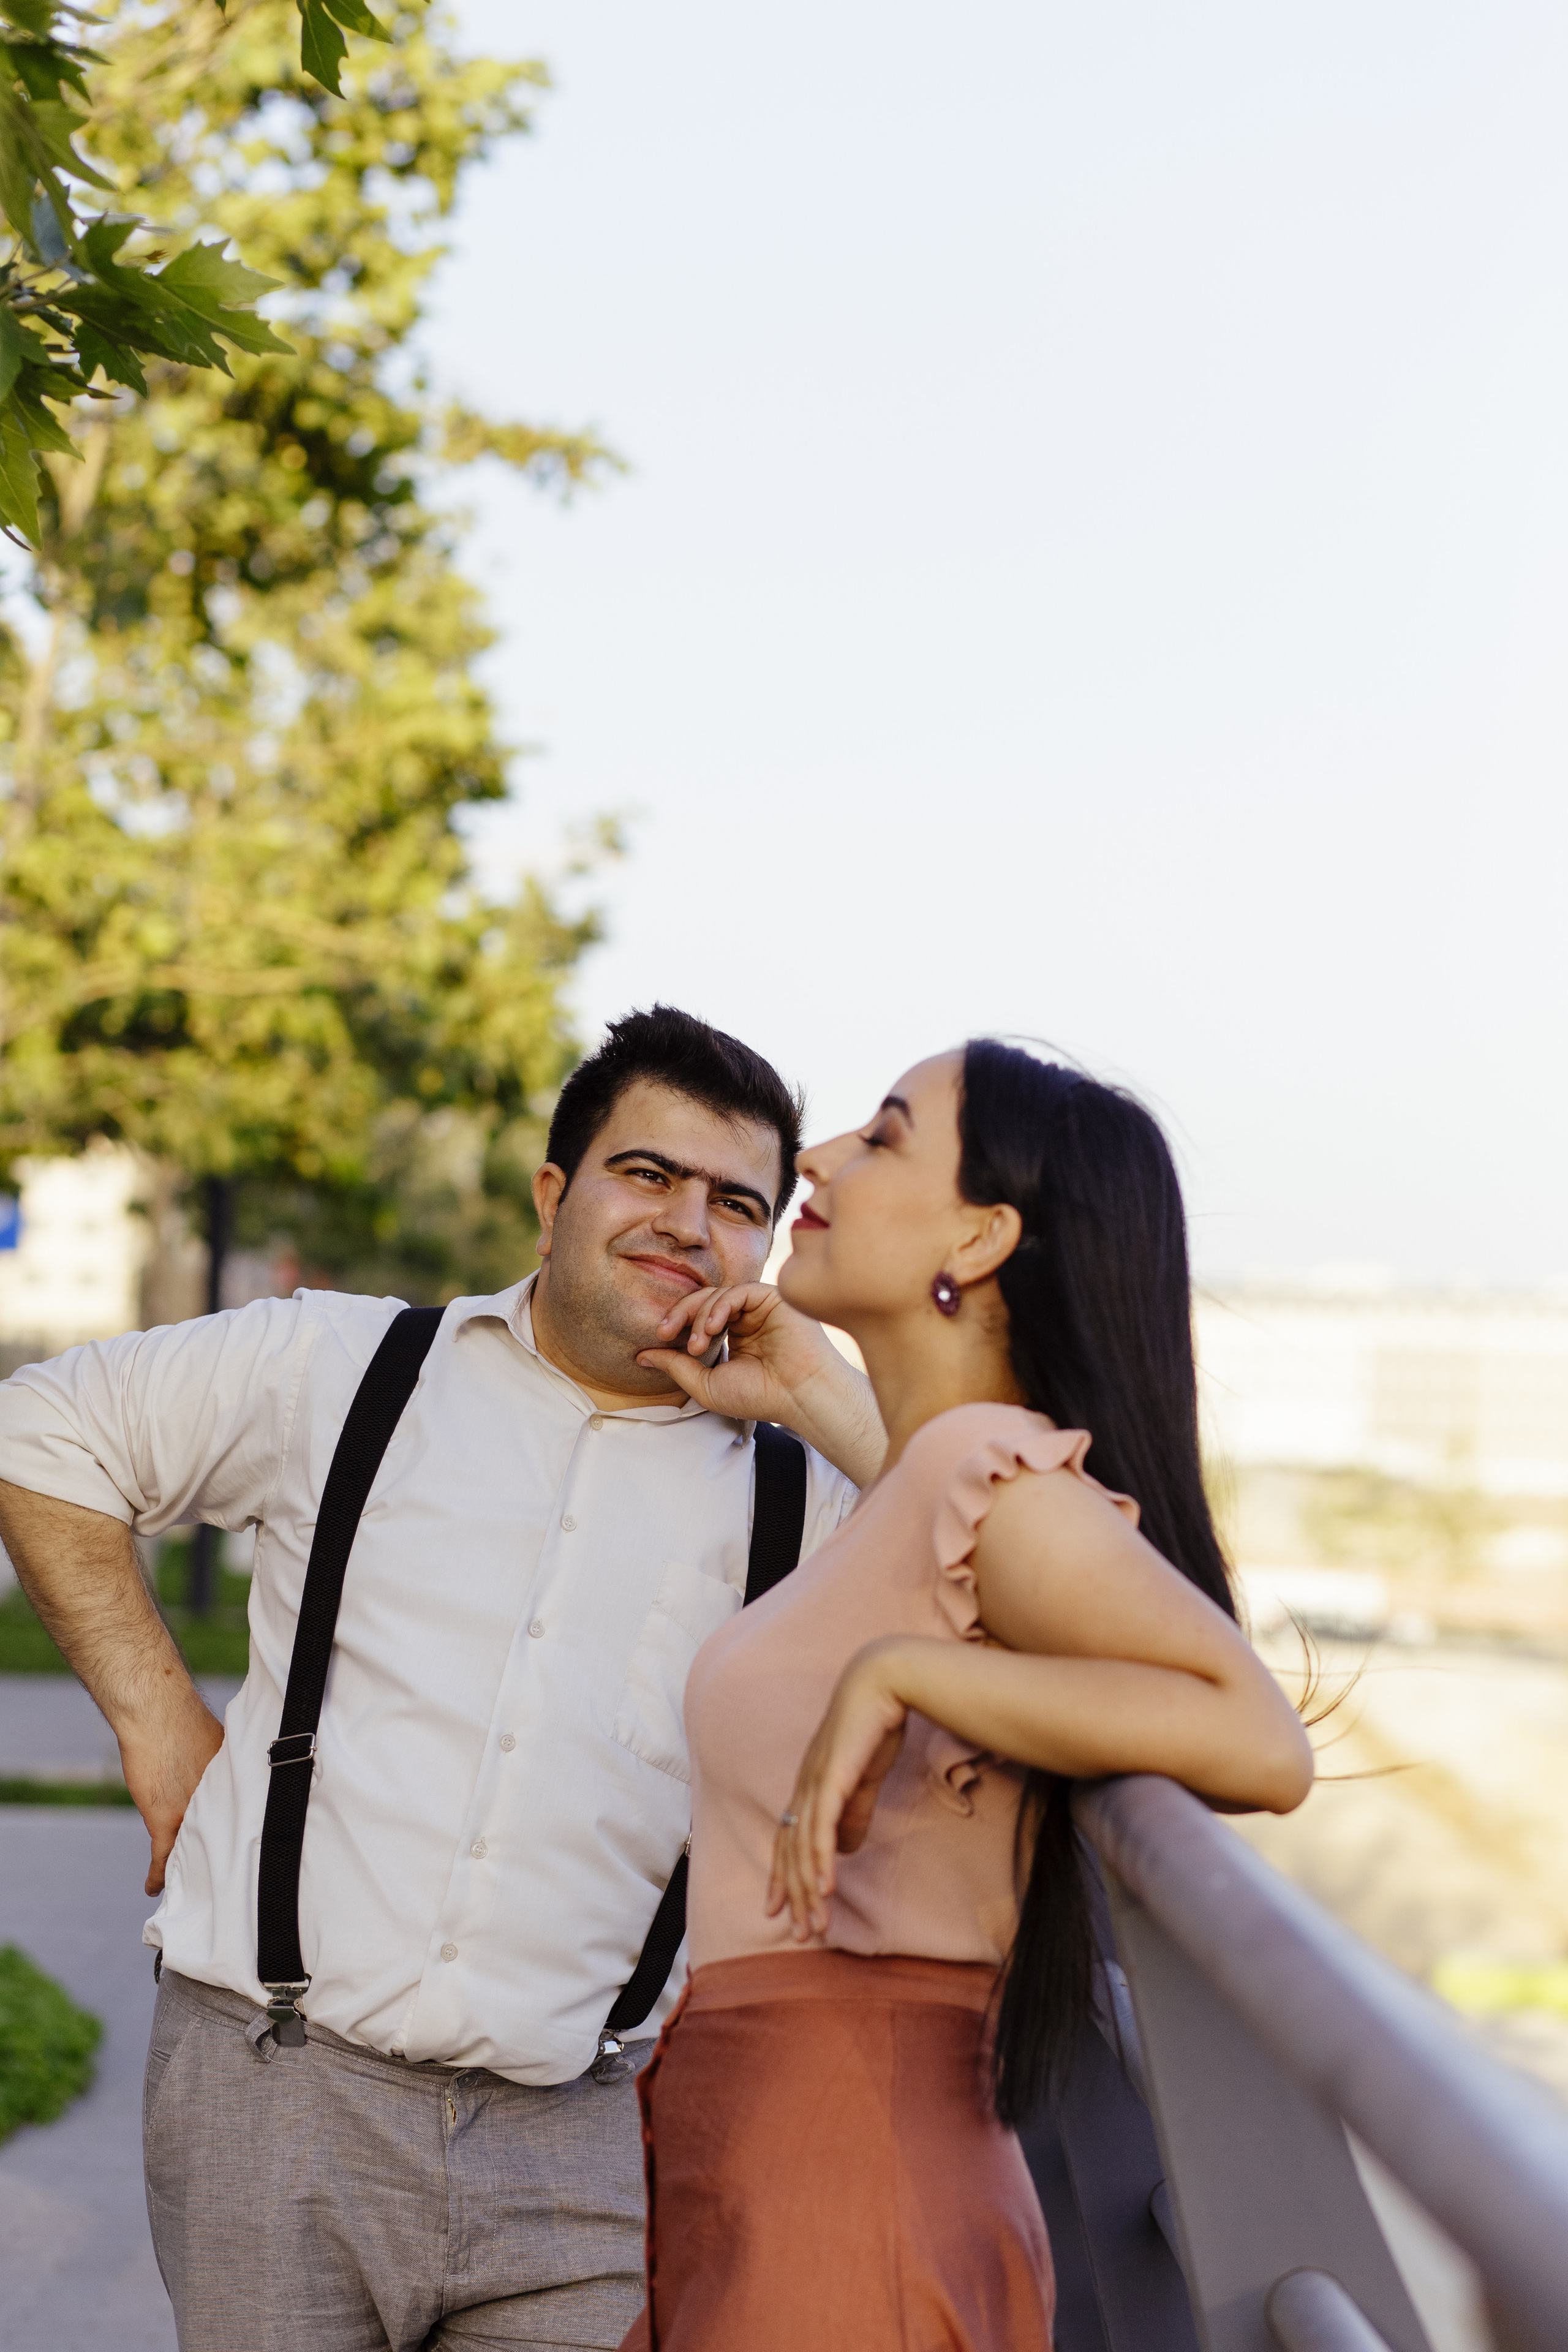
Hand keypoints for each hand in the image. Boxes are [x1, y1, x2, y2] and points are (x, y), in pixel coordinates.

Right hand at [118, 1690, 225, 1895]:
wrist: (156, 1711)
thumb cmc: (182, 1719)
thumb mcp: (218, 1744)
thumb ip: (223, 1768)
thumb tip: (228, 1775)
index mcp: (233, 1784)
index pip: (245, 1818)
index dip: (244, 1835)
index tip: (249, 1851)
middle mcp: (218, 1801)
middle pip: (224, 1839)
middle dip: (226, 1857)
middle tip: (225, 1877)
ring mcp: (190, 1812)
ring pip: (194, 1851)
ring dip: (191, 1867)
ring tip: (192, 1883)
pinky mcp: (163, 1820)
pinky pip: (162, 1858)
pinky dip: (158, 1875)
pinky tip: (155, 1886)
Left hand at [637, 1284, 884, 1485]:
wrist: (800, 1397)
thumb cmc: (760, 1396)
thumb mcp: (705, 1385)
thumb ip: (675, 1367)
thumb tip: (640, 1356)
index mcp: (735, 1336)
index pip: (698, 1317)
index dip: (677, 1323)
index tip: (658, 1337)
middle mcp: (747, 1318)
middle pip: (703, 1300)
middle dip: (680, 1313)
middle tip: (664, 1331)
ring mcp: (760, 1307)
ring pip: (717, 1293)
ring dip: (699, 1315)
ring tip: (697, 1343)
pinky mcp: (773, 1298)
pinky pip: (738, 1290)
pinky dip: (720, 1305)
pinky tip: (714, 1328)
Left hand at [764, 1640, 911, 1939]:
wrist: (883, 1682)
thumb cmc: (873, 1726)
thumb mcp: (863, 1780)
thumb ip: (853, 1812)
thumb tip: (845, 1848)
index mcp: (809, 1786)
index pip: (787, 1840)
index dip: (782, 1877)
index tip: (780, 1911)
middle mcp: (803, 1787)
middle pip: (790, 1852)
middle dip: (794, 1897)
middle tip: (800, 1934)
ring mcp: (814, 1783)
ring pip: (803, 1848)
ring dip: (808, 1891)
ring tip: (815, 1925)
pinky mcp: (831, 1778)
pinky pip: (822, 1829)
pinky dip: (820, 1862)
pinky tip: (825, 1890)